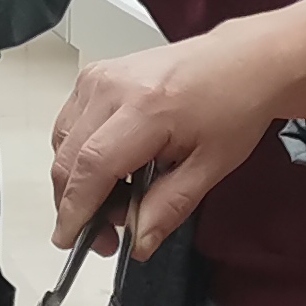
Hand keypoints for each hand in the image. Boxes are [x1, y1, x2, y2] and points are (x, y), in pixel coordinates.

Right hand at [50, 0, 305, 250]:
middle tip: (104, 234)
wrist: (242, 62)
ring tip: (116, 200)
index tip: (69, 239)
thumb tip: (138, 243)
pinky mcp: (96, 76)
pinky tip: (110, 168)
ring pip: (63, 143)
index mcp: (146, 108)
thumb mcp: (211, 167)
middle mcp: (113, 87)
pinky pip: (69, 124)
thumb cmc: (233, 105)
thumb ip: (169, 208)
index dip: (75, 210)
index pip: (92, 167)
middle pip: (69, 158)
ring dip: (77, 181)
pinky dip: (79, 154)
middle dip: (76, 204)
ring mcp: (100, 77)